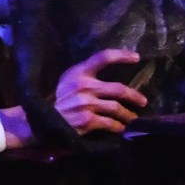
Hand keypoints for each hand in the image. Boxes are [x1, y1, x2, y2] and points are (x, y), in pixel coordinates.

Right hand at [0, 48, 147, 148]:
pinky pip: (110, 123)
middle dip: (134, 96)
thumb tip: (111, 78)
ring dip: (127, 114)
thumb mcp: (68, 81)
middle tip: (142, 101)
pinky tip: (121, 129)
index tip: (136, 57)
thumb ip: (86, 76)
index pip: (103, 57)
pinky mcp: (87, 120)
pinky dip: (118, 126)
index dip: (122, 56)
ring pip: (116, 107)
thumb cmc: (59, 100)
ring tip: (133, 118)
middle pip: (117, 88)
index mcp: (78, 72)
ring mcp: (86, 103)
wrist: (42, 121)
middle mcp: (84, 85)